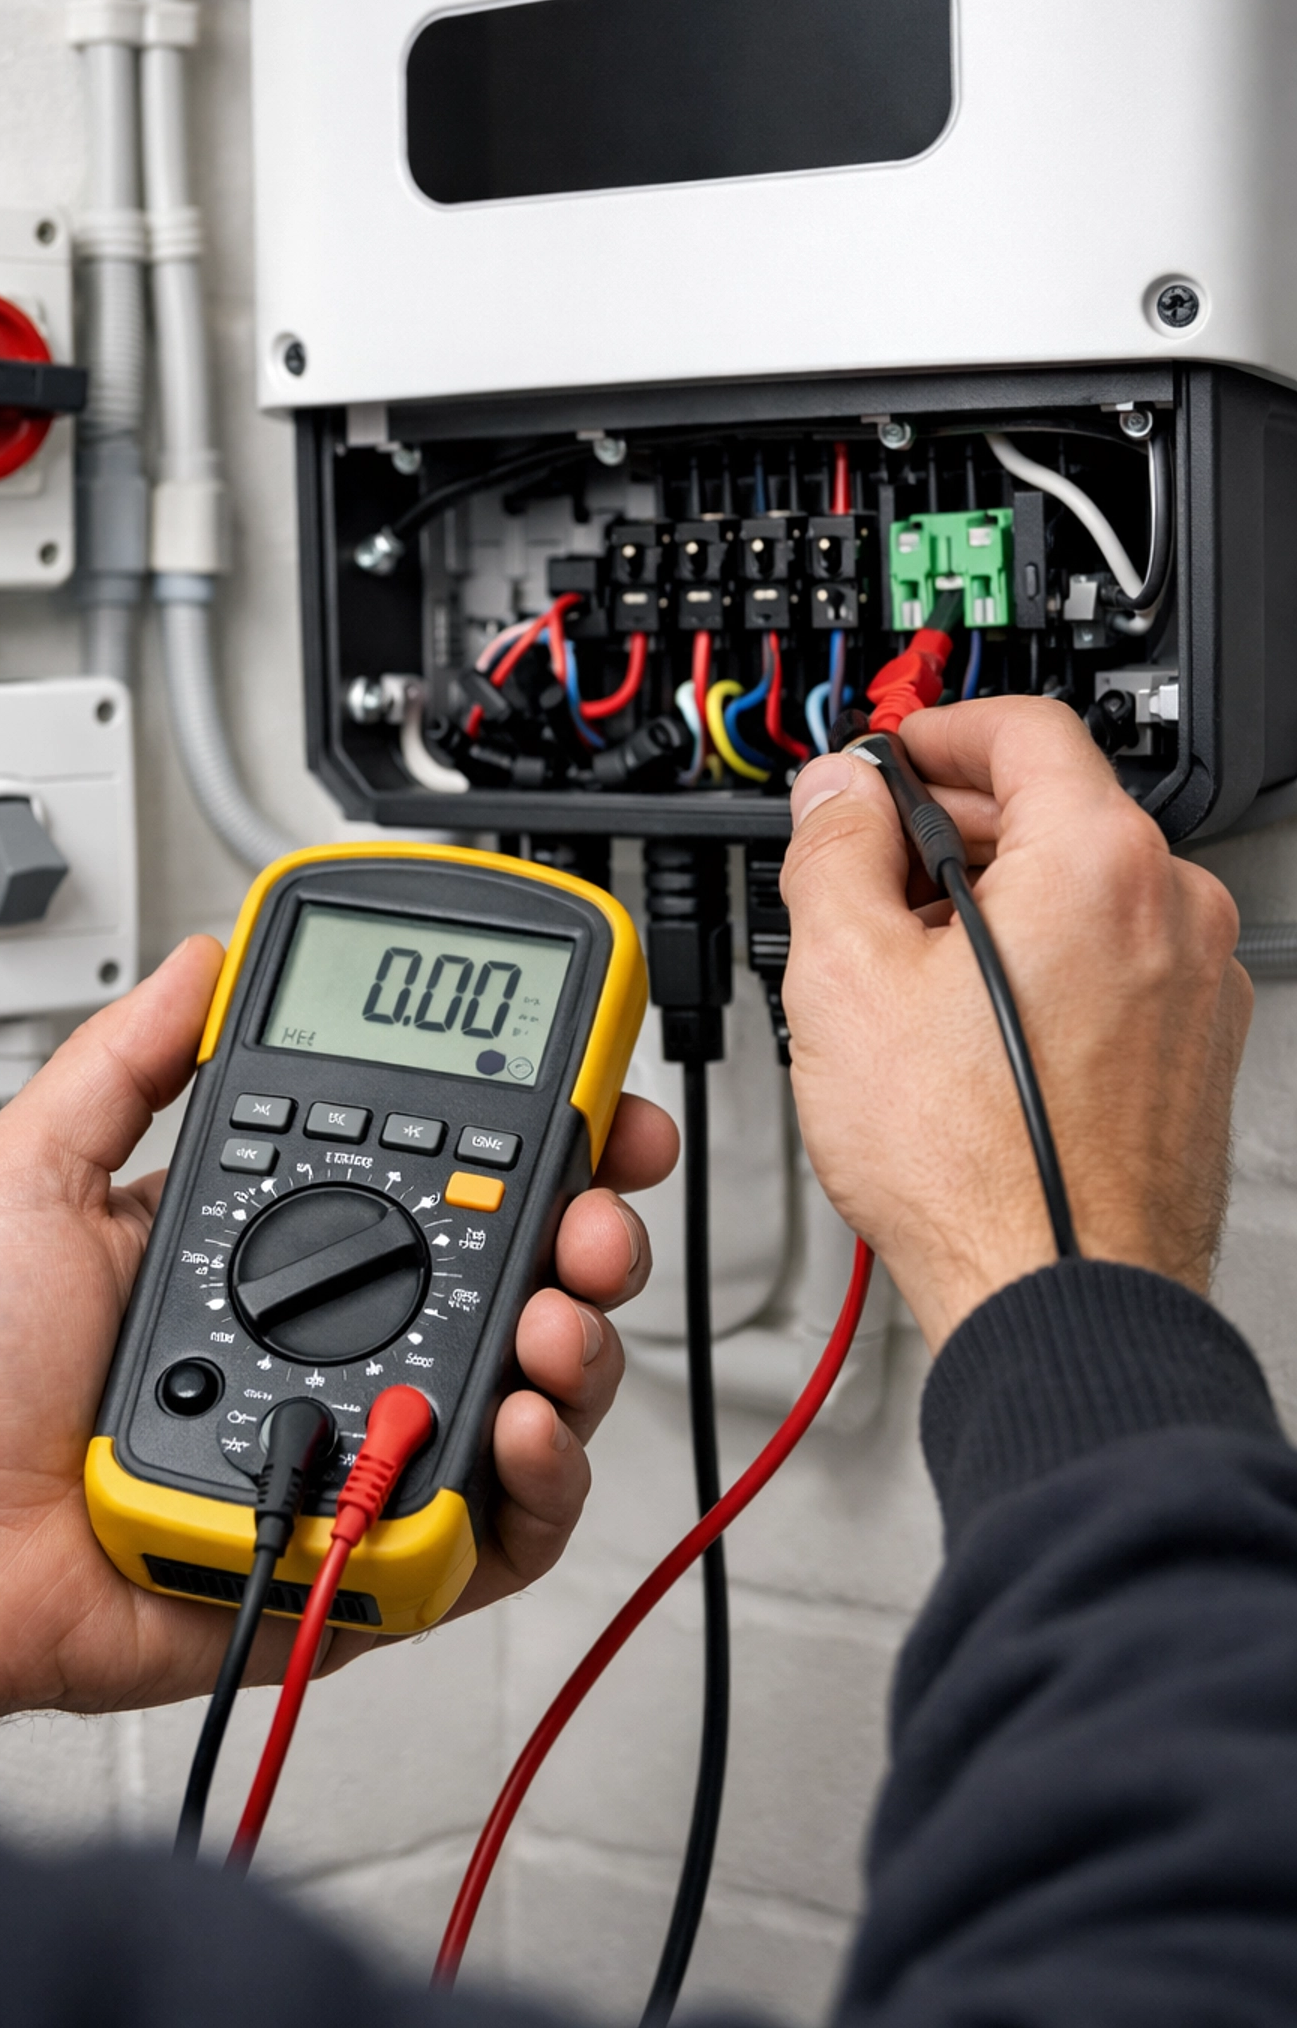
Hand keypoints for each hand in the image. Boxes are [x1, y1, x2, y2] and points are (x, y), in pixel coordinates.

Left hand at [0, 938, 676, 1737]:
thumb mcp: (37, 1175)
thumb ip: (128, 1062)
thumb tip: (203, 957)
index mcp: (285, 1244)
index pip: (446, 1175)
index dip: (539, 1140)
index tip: (596, 1103)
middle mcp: (346, 1335)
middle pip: (524, 1275)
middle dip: (596, 1230)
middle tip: (598, 1213)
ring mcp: (370, 1437)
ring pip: (539, 1387)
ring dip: (581, 1342)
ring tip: (556, 1321)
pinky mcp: (374, 1545)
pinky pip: (502, 1524)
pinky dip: (545, 1477)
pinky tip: (522, 1426)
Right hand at [780, 697, 1250, 1351]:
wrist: (1058, 1299)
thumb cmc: (972, 1164)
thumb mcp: (845, 974)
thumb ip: (832, 848)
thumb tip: (834, 794)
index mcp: (1098, 859)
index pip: (1024, 728)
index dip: (933, 730)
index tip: (884, 758)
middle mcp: (1172, 909)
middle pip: (1053, 810)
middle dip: (948, 828)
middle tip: (864, 870)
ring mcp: (1194, 986)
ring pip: (1080, 895)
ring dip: (992, 905)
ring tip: (904, 974)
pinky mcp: (1191, 1054)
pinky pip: (1110, 969)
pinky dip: (1041, 970)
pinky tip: (967, 1034)